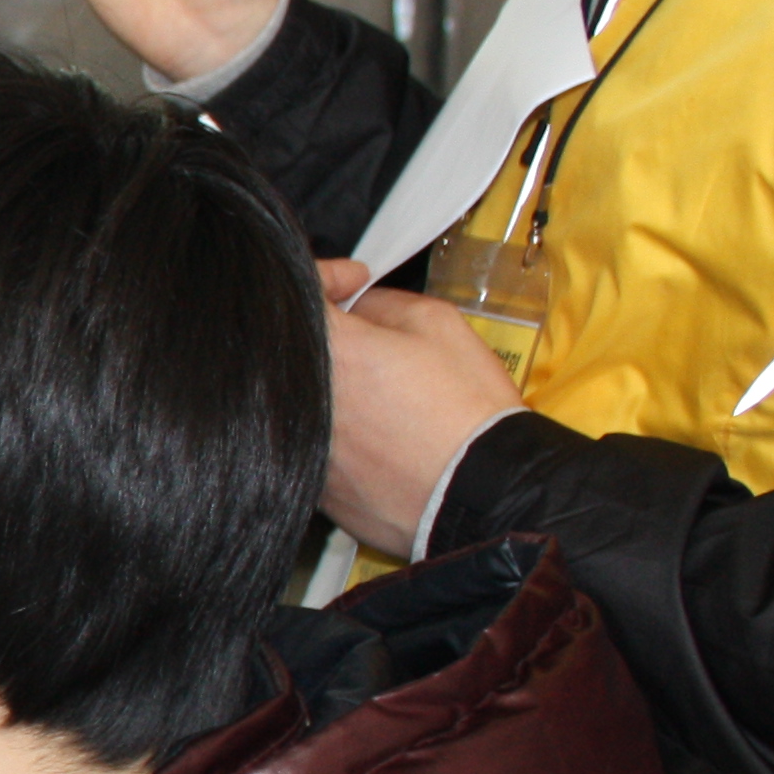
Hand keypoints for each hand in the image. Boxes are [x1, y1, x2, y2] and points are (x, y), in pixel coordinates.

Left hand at [314, 259, 526, 553]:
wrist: (482, 495)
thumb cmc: (466, 412)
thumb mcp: (438, 325)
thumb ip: (382, 303)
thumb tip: (358, 304)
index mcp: (328, 350)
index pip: (297, 292)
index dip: (324, 278)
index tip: (350, 285)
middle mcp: (300, 398)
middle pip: (291, 349)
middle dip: (328, 336)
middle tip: (364, 336)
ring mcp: (299, 447)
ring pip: (302, 399)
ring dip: (335, 387)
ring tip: (379, 395)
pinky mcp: (312, 487)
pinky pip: (314, 443)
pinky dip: (338, 431)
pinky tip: (377, 435)